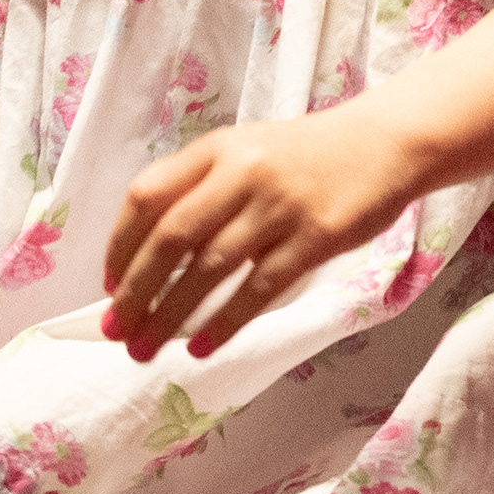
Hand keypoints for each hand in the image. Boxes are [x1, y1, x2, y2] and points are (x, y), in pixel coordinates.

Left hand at [101, 112, 423, 361]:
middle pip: (172, 237)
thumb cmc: (306, 156)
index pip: (147, 196)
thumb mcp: (246, 152)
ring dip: (171, 315)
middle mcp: (243, 172)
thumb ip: (201, 189)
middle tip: (117, 331)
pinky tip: (203, 348)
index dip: (120, 245)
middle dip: (136, 291)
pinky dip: (225, 322)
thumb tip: (145, 260)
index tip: (109, 285)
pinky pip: (260, 288)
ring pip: (210, 268)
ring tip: (147, 349)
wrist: (385, 143)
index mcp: (216, 149)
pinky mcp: (316, 236)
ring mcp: (280, 204)